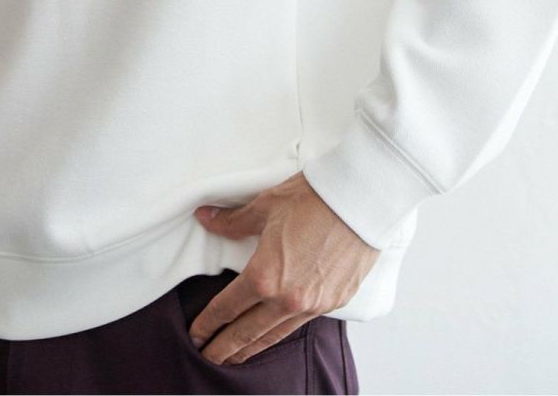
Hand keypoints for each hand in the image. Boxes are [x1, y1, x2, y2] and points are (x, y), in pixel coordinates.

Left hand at [188, 172, 380, 364]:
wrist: (362, 201)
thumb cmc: (314, 198)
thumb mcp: (266, 206)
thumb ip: (233, 221)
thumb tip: (205, 219)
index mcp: (265, 276)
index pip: (227, 307)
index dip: (208, 323)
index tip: (195, 334)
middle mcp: (287, 299)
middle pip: (247, 332)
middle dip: (224, 348)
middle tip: (207, 358)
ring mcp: (312, 305)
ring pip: (274, 335)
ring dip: (251, 348)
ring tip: (235, 357)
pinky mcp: (333, 302)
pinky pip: (299, 325)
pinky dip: (280, 334)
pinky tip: (272, 335)